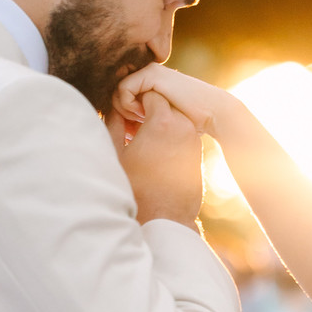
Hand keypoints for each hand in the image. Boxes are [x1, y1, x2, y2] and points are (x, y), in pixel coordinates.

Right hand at [105, 86, 202, 225]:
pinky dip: (169, 136)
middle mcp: (184, 126)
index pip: (149, 93)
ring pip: (174, 119)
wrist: (165, 218)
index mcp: (163, 121)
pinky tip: (154, 153)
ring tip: (141, 141)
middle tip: (132, 127)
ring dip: (159, 123)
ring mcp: (194, 140)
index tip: (125, 115)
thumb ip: (114, 123)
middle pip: (164, 104)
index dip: (134, 101)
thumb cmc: (136, 186)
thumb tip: (114, 107)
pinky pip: (182, 135)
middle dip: (147, 111)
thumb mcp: (117, 152)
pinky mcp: (198, 153)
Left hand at [113, 62, 250, 143]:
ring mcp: (148, 71)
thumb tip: (118, 124)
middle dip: (121, 113)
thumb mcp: (160, 117)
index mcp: (147, 81)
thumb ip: (142, 114)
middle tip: (136, 126)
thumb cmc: (191, 121)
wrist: (212, 112)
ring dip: (125, 110)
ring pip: (116, 91)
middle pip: (114, 93)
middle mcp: (146, 72)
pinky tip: (144, 115)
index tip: (133, 130)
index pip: (119, 95)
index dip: (120, 114)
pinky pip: (123, 89)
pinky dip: (128, 106)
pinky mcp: (150, 74)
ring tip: (142, 120)